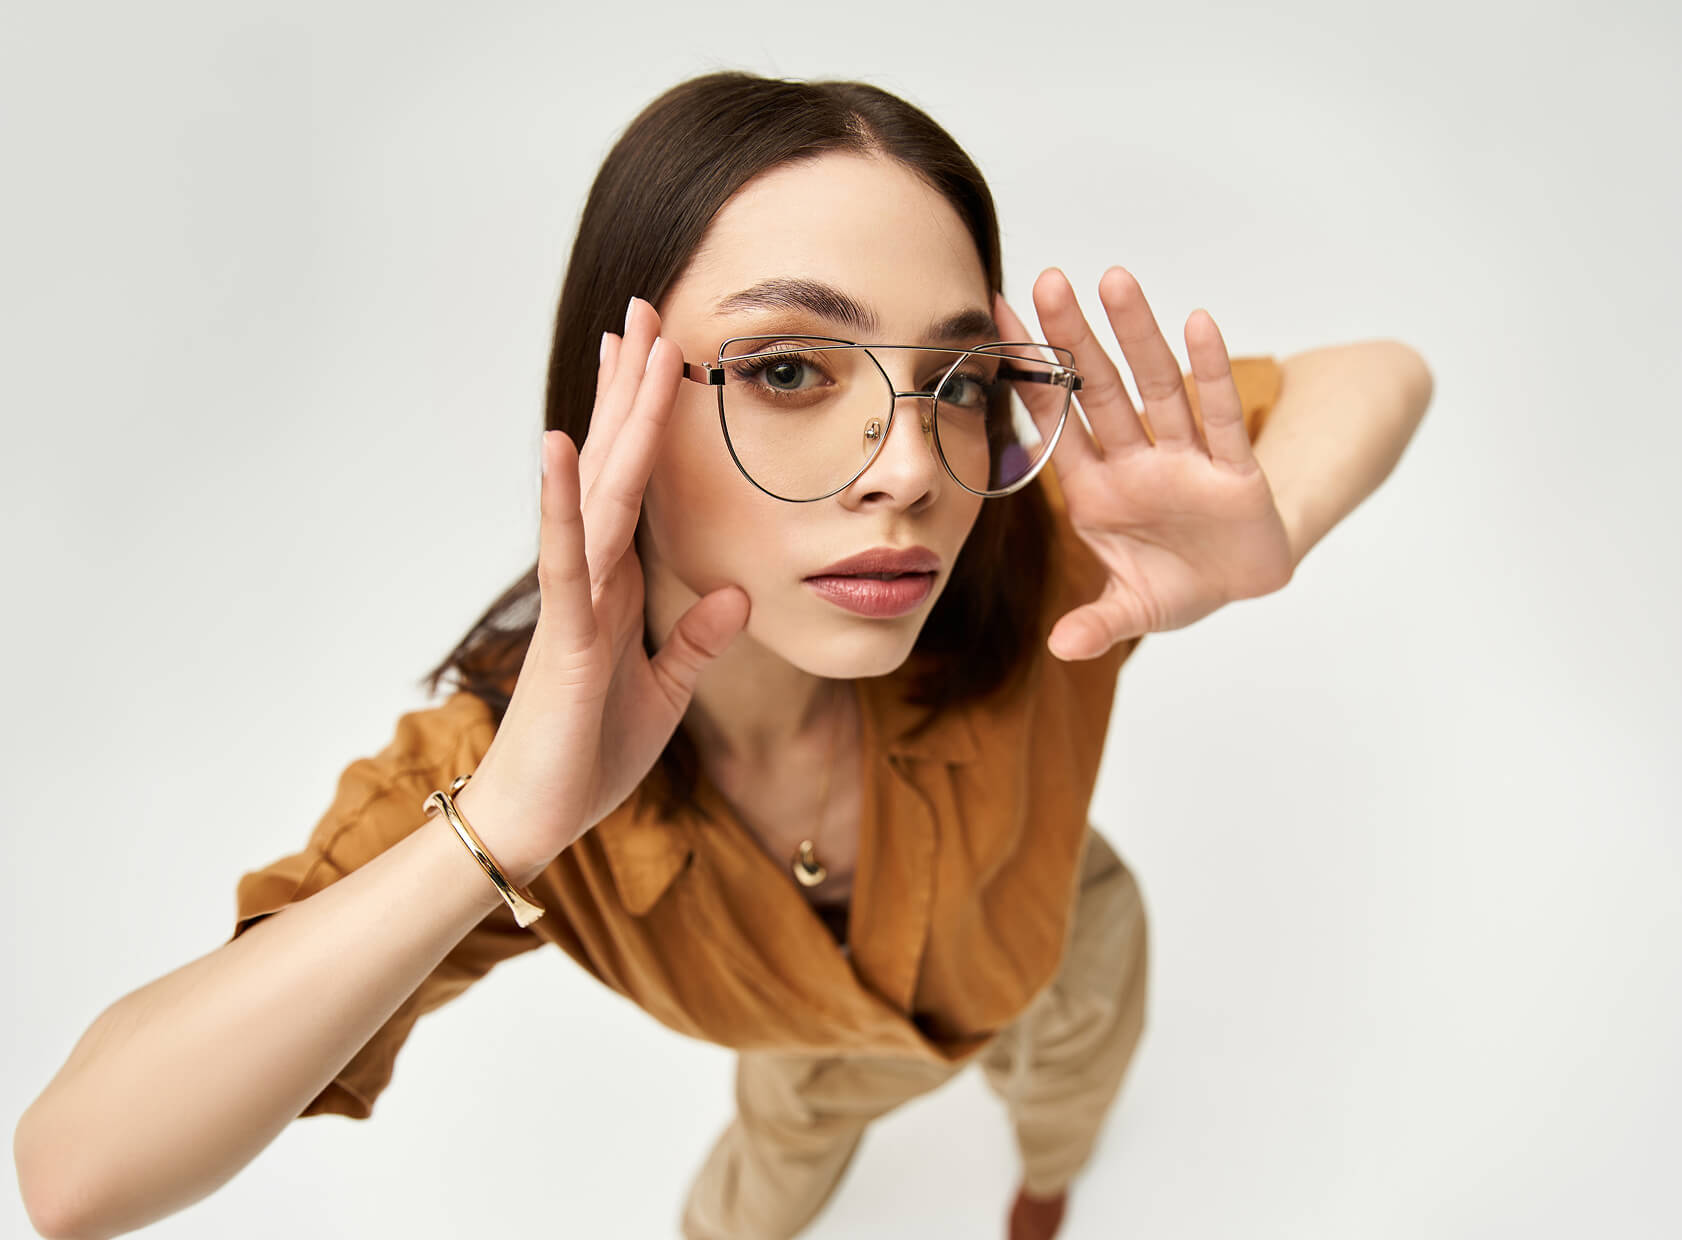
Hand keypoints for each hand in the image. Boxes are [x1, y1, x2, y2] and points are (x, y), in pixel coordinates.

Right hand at [463, 298, 750, 882]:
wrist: (541, 818)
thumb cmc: (589, 755)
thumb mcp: (666, 691)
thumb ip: (700, 640)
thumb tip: (739, 592)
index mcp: (619, 584)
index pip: (638, 483)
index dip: (649, 419)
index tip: (660, 354)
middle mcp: (595, 575)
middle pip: (618, 464)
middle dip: (633, 389)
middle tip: (644, 309)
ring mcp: (576, 598)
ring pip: (599, 491)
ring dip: (613, 418)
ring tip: (624, 346)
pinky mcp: (562, 634)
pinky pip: (567, 558)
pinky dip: (562, 502)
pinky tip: (559, 445)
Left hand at [995, 266, 1294, 660]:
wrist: (1241, 582)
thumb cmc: (1176, 580)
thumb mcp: (1132, 609)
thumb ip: (1098, 623)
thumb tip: (1061, 648)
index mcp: (1097, 489)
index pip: (1055, 422)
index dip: (1028, 377)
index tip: (995, 321)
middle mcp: (1135, 461)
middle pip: (1099, 391)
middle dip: (1073, 339)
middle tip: (1046, 281)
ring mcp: (1184, 459)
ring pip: (1156, 389)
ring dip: (1136, 337)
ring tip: (1114, 280)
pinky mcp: (1234, 470)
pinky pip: (1219, 416)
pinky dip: (1210, 372)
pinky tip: (1196, 325)